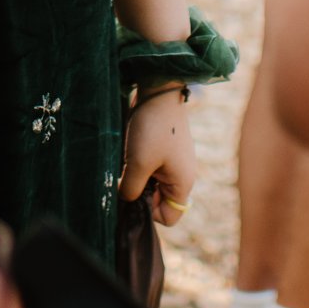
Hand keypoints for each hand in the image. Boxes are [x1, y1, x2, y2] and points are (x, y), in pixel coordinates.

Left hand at [122, 91, 198, 227]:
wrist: (159, 90)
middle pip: (160, 201)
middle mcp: (182, 175)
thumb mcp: (138, 163)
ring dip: (138, 179)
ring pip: (153, 184)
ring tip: (128, 163)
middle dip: (141, 194)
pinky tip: (130, 153)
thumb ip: (132, 189)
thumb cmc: (152, 129)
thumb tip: (125, 201)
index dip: (149, 212)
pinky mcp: (164, 150)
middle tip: (126, 178)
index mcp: (183, 183)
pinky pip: (151, 169)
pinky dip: (139, 166)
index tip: (134, 194)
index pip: (169, 216)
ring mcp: (174, 162)